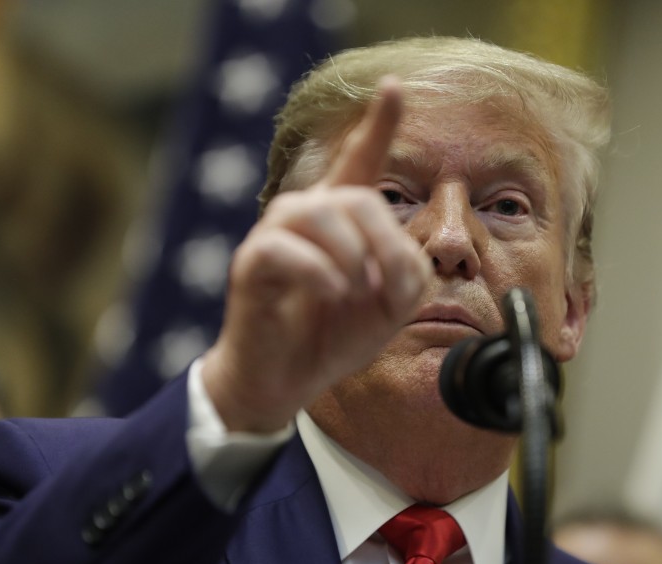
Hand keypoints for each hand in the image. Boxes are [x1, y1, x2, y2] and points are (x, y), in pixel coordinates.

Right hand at [201, 78, 431, 431]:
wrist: (282, 380)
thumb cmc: (330, 337)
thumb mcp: (388, 309)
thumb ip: (408, 277)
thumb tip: (400, 260)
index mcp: (341, 220)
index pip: (360, 160)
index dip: (379, 123)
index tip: (395, 86)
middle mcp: (306, 215)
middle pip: (358, 198)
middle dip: (387, 245)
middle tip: (390, 290)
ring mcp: (275, 235)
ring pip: (322, 213)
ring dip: (353, 258)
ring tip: (354, 294)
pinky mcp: (252, 263)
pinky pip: (287, 249)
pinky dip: (319, 273)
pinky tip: (330, 295)